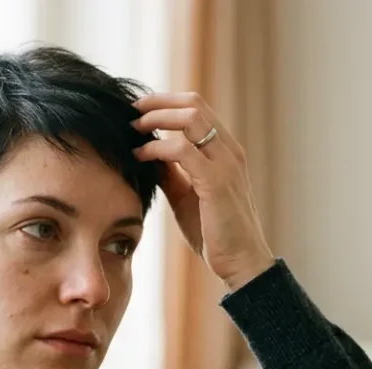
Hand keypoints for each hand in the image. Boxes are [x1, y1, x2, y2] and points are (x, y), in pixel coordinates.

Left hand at [133, 92, 275, 290]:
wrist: (241, 263)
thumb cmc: (215, 233)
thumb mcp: (187, 196)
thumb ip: (171, 173)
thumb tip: (147, 154)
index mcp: (226, 151)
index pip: (197, 107)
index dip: (165, 102)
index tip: (137, 110)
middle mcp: (230, 151)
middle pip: (194, 103)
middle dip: (157, 102)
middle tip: (130, 113)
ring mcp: (227, 164)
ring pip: (191, 118)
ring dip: (156, 118)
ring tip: (133, 130)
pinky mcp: (217, 182)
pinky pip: (182, 150)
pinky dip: (156, 148)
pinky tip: (140, 156)